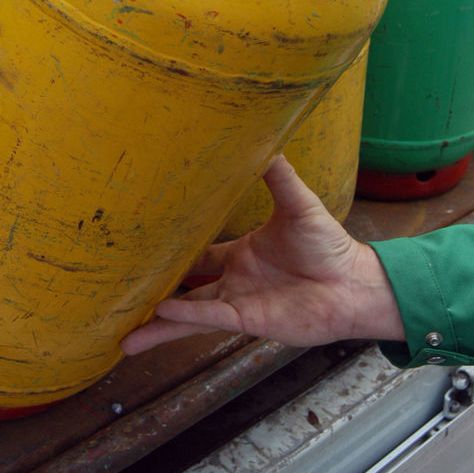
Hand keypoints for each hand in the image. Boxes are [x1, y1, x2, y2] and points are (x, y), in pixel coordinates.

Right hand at [121, 156, 404, 354]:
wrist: (354, 285)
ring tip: (124, 335)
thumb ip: (277, 175)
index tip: (145, 245)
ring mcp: (239, 302)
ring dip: (158, 324)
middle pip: (184, 288)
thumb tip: (265, 137)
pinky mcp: (248, 320)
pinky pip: (209, 317)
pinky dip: (185, 316)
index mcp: (242, 252)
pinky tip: (159, 316)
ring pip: (188, 314)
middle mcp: (235, 279)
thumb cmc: (330, 246)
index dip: (174, 250)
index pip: (199, 253)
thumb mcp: (298, 203)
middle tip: (119, 294)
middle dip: (153, 293)